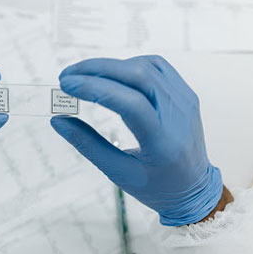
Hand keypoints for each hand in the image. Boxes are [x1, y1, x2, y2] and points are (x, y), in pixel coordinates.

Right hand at [51, 56, 222, 225]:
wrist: (194, 187)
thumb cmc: (156, 186)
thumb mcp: (117, 172)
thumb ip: (87, 144)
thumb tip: (58, 120)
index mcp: (162, 142)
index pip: (129, 103)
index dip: (95, 88)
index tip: (67, 85)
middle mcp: (178, 115)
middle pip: (137, 75)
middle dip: (97, 69)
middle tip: (67, 76)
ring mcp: (185, 100)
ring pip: (146, 66)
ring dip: (111, 66)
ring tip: (85, 77)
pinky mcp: (185, 93)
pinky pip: (156, 67)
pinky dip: (129, 65)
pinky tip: (113, 75)